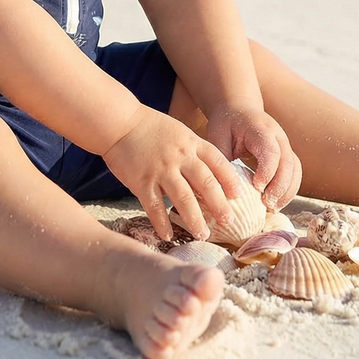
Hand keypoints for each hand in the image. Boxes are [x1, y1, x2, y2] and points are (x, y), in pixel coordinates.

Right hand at [103, 106, 243, 240]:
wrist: (119, 122)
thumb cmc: (150, 127)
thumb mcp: (178, 132)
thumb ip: (193, 151)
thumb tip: (209, 175)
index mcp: (191, 143)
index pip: (218, 162)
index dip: (230, 180)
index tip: (239, 196)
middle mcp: (179, 157)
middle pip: (205, 183)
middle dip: (219, 205)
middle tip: (228, 222)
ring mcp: (160, 170)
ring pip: (183, 198)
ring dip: (195, 219)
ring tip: (203, 235)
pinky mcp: (141, 181)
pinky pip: (154, 206)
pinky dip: (161, 223)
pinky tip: (167, 235)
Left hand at [206, 103, 301, 210]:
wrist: (239, 108)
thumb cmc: (226, 122)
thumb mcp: (218, 135)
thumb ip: (222, 158)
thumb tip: (223, 186)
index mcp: (260, 128)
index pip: (271, 151)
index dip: (267, 171)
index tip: (257, 187)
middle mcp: (278, 136)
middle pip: (288, 163)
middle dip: (280, 187)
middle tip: (266, 204)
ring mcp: (285, 145)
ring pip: (295, 170)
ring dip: (287, 191)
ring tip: (272, 208)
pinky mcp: (287, 154)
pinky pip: (295, 173)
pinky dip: (289, 190)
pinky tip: (276, 203)